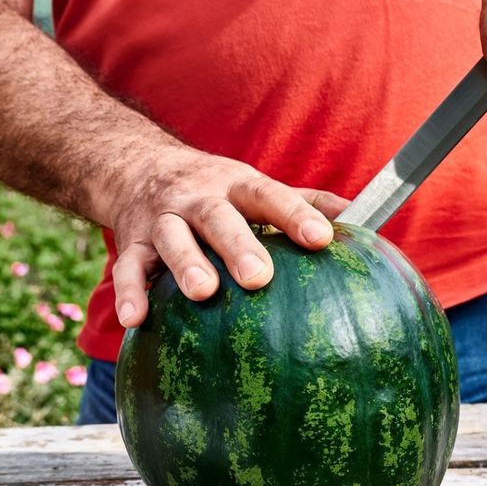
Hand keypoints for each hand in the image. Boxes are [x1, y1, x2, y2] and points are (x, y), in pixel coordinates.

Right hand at [106, 148, 348, 327]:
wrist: (138, 167)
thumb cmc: (216, 190)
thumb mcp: (255, 187)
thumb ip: (303, 201)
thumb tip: (359, 216)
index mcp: (237, 186)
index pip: (269, 196)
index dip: (295, 216)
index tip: (322, 238)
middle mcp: (198, 199)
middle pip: (217, 218)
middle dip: (237, 245)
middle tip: (259, 278)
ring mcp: (162, 220)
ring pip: (172, 239)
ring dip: (186, 264)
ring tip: (203, 293)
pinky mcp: (131, 243)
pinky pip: (128, 267)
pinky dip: (129, 291)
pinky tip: (137, 318)